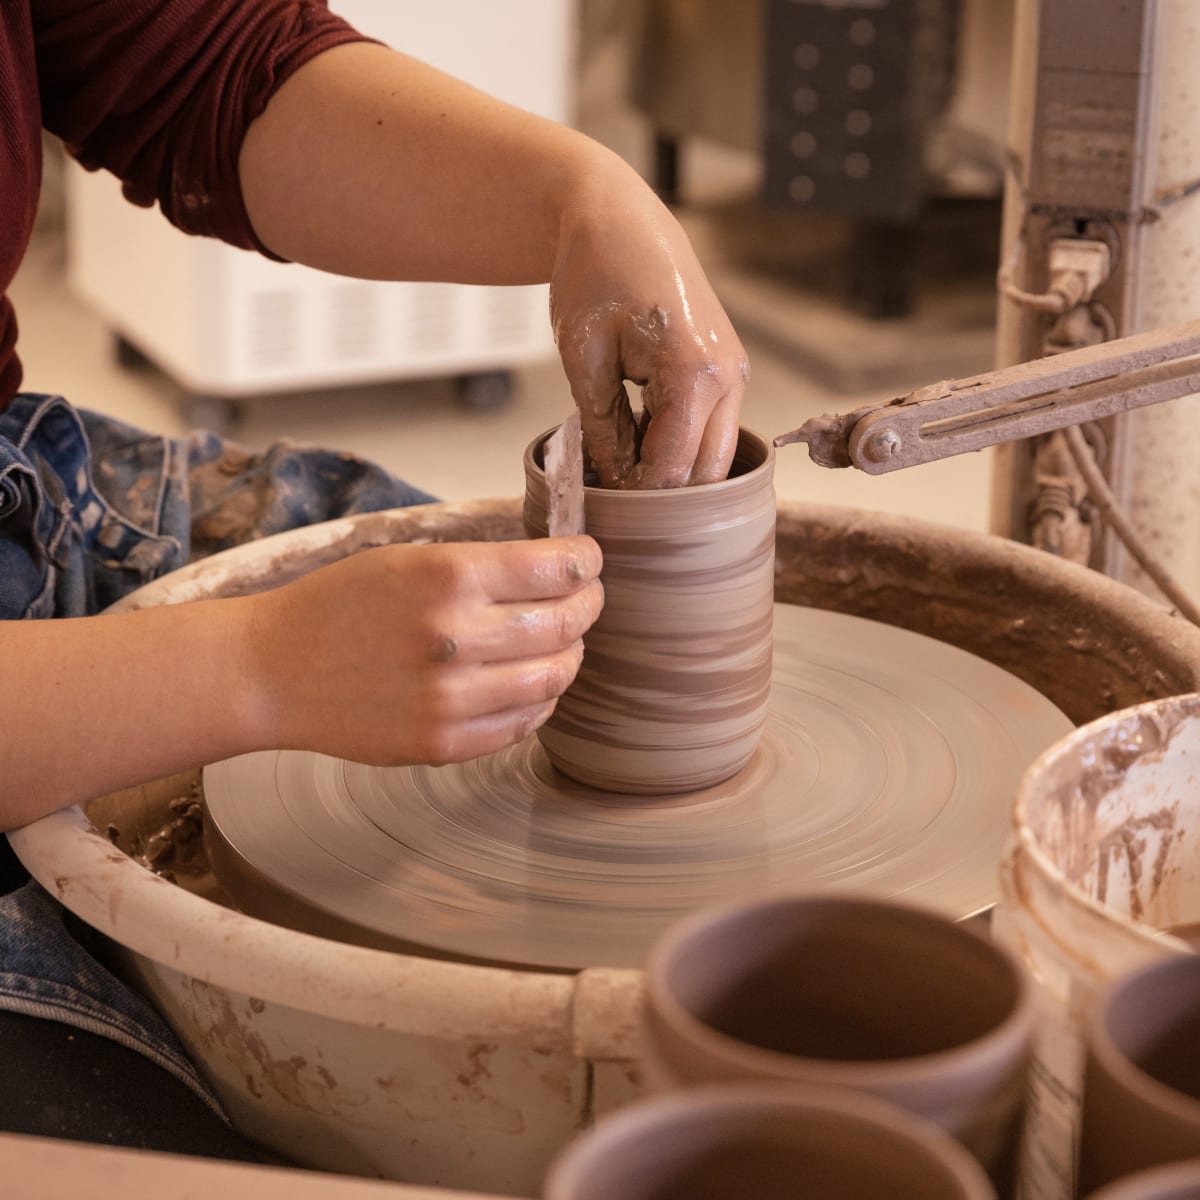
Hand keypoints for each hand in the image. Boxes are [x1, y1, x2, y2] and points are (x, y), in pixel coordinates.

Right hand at [244, 537, 602, 765]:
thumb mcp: (407, 558)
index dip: (586, 561)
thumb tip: (554, 566)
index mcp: (448, 577)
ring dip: (570, 655)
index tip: (588, 560)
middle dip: (588, 605)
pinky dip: (541, 698)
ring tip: (560, 641)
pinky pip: (524, 722)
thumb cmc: (338, 605)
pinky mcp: (444, 743)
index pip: (558, 568)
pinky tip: (529, 680)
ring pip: (555, 677)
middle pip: (567, 623)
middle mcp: (456, 638)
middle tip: (585, 598)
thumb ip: (480, 565)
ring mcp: (452, 698)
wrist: (272, 672)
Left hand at [550, 170, 748, 488]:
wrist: (620, 220)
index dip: (635, 495)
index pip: (673, 469)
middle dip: (661, 493)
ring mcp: (736, 375)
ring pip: (714, 457)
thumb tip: (614, 482)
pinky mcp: (728, 372)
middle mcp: (730, 378)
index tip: (598, 502)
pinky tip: (639, 438)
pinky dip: (679, 446)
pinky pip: (711, 430)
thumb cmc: (595, 275)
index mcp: (695, 373)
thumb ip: (602, 428)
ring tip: (620, 462)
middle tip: (610, 493)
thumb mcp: (584, 358)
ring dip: (673, 471)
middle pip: (705, 473)